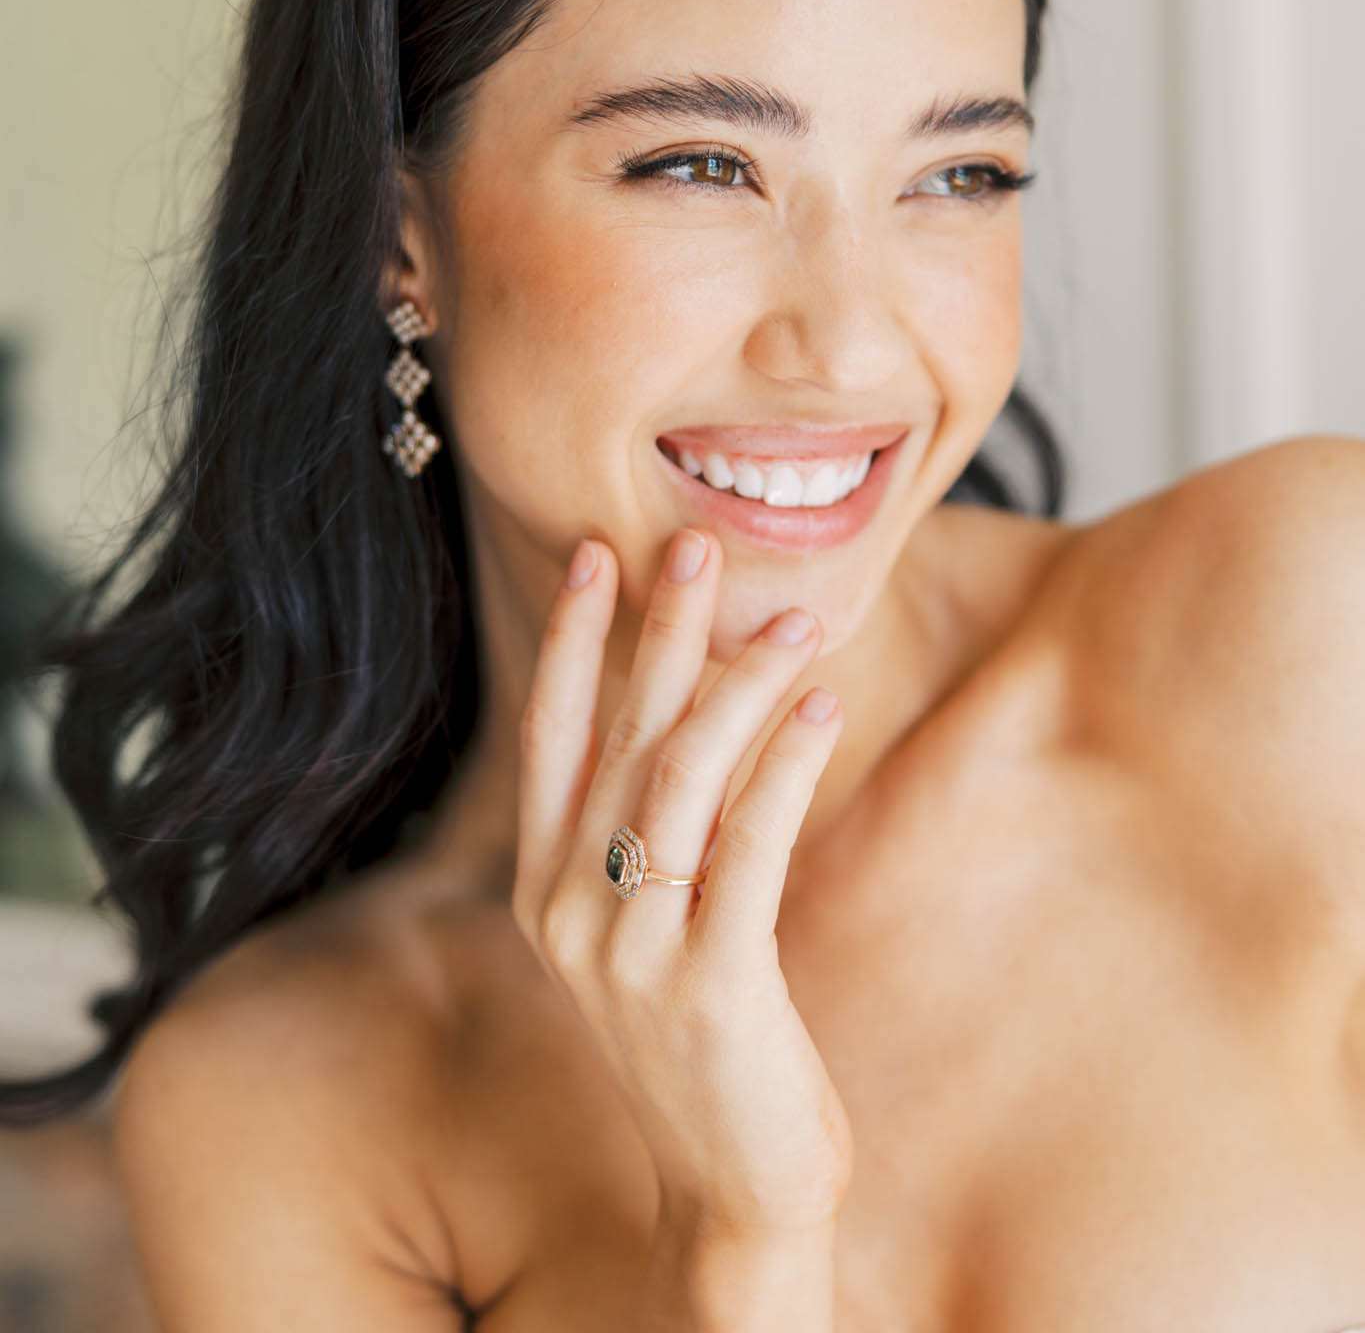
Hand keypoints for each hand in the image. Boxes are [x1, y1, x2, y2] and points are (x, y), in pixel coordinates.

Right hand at [511, 525, 855, 1236]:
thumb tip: (695, 705)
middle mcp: (570, 914)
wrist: (735, 1188)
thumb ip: (656, 832)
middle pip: (619, 739)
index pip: (549, 737)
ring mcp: (632, 954)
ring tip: (798, 619)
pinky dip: (785, 764)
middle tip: (695, 546)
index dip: (569, 641)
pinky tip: (819, 708)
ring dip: (741, 685)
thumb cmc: (705, 1042)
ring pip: (682, 780)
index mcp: (546, 892)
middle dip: (657, 633)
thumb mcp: (654, 928)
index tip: (595, 554)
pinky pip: (748, 846)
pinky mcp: (711, 985)